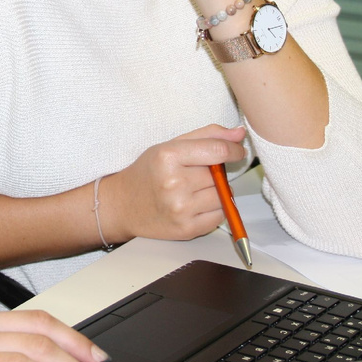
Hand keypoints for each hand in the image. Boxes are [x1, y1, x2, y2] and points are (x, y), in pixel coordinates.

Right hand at [101, 124, 247, 242]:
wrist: (123, 206)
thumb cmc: (148, 172)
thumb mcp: (170, 146)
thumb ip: (207, 135)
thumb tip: (239, 132)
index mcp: (168, 156)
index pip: (217, 150)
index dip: (234, 150)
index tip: (237, 151)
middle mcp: (174, 183)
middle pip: (220, 174)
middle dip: (216, 172)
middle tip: (196, 174)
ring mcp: (180, 209)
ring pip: (223, 196)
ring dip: (216, 192)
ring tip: (194, 190)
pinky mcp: (187, 229)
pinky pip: (220, 216)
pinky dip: (213, 210)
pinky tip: (194, 205)